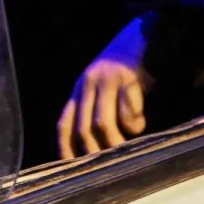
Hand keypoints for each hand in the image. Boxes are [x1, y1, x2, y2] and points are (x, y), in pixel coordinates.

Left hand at [57, 17, 150, 159]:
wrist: (139, 35)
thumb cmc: (124, 70)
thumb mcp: (103, 88)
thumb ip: (97, 109)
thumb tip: (97, 145)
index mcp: (79, 90)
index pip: (64, 124)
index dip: (65, 148)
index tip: (71, 168)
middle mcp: (88, 85)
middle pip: (83, 127)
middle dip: (94, 151)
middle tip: (108, 166)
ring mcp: (107, 80)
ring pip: (102, 121)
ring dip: (114, 140)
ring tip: (126, 148)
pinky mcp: (128, 76)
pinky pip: (127, 107)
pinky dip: (133, 122)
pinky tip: (139, 125)